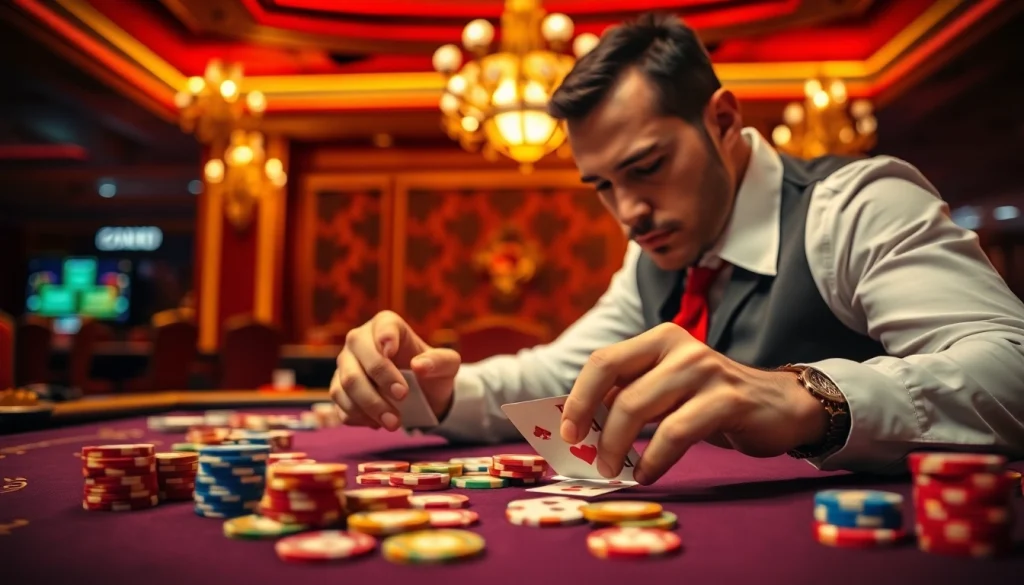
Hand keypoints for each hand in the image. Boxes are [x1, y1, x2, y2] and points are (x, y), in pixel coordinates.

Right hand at [330, 311, 460, 430]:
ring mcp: (345, 365)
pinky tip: (378, 422)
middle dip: (380, 382)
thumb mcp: (447, 365)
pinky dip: (360, 417)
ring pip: (346, 385)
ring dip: (370, 406)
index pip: (382, 326)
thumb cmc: (431, 371)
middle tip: (403, 397)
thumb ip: (440, 362)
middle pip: (358, 359)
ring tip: (394, 422)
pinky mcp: (338, 390)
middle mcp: (358, 341)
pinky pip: (341, 405)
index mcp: (386, 325)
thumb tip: (420, 365)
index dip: (384, 338)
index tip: (391, 352)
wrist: (420, 395)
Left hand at [558, 323, 827, 484]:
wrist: (781, 405)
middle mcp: (680, 347)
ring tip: (616, 472)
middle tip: (591, 461)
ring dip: (620, 447)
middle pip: (618, 388)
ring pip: (640, 408)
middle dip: (596, 429)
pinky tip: (648, 475)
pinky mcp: (727, 400)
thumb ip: (631, 396)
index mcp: (659, 339)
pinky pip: (675, 432)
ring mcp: (704, 370)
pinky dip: (655, 460)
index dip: (578, 398)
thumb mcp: (668, 390)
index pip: (603, 361)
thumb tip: (581, 426)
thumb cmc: (711, 401)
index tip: (567, 432)